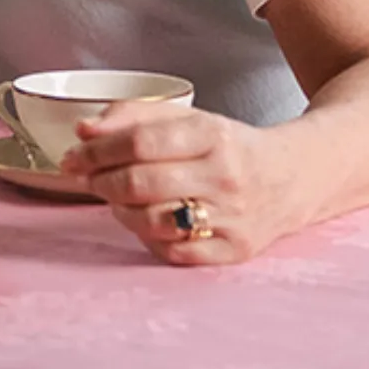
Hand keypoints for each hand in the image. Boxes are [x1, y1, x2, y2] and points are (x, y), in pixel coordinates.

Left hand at [63, 101, 303, 266]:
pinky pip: (171, 252)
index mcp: (214, 135)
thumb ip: (134, 116)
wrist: (294, 179)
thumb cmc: (232, 147)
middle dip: (100, 180)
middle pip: (140, 183)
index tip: (74, 154)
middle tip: (88, 177)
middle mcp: (226, 176)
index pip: (141, 141)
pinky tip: (148, 220)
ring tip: (119, 198)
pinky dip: (148, 237)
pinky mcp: (233, 251)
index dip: (98, 149)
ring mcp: (231, 218)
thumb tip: (84, 130)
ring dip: (120, 210)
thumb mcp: (190, 119)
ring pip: (151, 221)